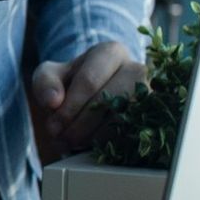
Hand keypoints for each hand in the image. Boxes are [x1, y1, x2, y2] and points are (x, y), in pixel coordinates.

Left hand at [30, 41, 145, 159]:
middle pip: (109, 102)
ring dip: (94, 137)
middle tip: (62, 139)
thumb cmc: (71, 81)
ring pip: (123, 120)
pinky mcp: (154, 117)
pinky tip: (92, 147)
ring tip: (73, 144)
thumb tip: (53, 101)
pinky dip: (110, 144)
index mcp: (110, 53)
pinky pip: (134, 135)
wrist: (93, 92)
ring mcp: (150, 94)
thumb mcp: (50, 75)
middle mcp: (136, 70)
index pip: (89, 81)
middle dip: (81, 125)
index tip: (52, 126)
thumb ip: (45, 83)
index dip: (69, 108)